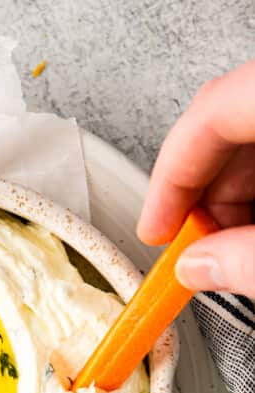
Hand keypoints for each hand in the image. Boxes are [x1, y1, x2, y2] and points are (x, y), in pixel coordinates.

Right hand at [137, 60, 254, 295]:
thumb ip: (245, 260)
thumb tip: (199, 267)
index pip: (209, 116)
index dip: (169, 178)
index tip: (156, 230)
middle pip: (227, 123)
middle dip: (202, 194)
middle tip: (196, 246)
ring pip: (251, 134)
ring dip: (231, 194)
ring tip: (231, 245)